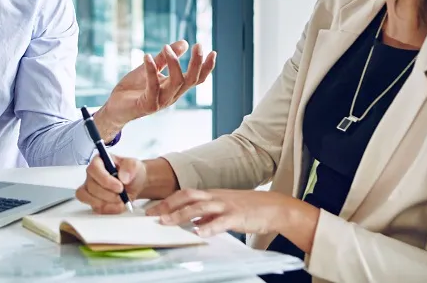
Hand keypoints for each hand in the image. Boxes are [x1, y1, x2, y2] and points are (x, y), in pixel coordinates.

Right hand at [75, 154, 147, 213]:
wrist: (134, 184)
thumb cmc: (130, 172)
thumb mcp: (134, 165)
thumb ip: (130, 167)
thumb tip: (123, 177)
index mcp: (99, 161)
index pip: (94, 169)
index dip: (105, 180)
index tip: (120, 187)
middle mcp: (91, 175)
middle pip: (92, 187)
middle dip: (109, 194)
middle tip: (123, 195)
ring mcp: (90, 189)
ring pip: (91, 199)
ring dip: (109, 202)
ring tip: (121, 199)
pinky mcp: (93, 202)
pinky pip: (96, 209)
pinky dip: (110, 209)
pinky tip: (119, 205)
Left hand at [94, 41, 215, 135]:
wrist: (115, 107)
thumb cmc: (134, 89)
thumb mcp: (151, 68)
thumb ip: (165, 58)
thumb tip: (184, 43)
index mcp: (174, 87)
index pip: (196, 79)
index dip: (206, 68)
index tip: (213, 52)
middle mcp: (171, 96)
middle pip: (190, 80)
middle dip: (197, 63)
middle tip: (199, 45)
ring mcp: (160, 101)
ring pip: (176, 83)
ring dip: (174, 63)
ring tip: (166, 47)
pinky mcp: (147, 104)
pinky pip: (153, 86)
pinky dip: (151, 70)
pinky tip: (147, 57)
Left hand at [147, 189, 318, 248]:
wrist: (274, 207)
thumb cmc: (249, 209)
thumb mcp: (225, 208)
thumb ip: (209, 214)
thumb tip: (193, 222)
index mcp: (212, 194)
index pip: (185, 194)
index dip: (167, 200)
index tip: (152, 209)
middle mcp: (216, 197)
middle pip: (187, 196)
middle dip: (168, 205)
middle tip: (152, 215)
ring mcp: (226, 205)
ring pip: (199, 207)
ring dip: (181, 215)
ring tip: (167, 223)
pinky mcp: (237, 216)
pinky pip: (220, 222)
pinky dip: (208, 227)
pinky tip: (198, 232)